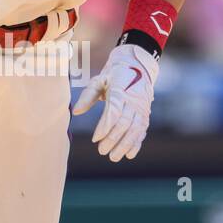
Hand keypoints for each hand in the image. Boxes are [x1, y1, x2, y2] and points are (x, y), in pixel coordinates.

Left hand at [72, 43, 158, 161]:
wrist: (137, 65)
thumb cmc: (113, 75)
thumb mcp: (99, 80)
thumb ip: (88, 96)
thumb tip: (76, 112)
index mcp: (120, 90)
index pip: (114, 112)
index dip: (105, 127)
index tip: (95, 139)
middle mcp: (133, 100)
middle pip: (124, 124)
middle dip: (113, 139)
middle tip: (101, 151)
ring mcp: (141, 108)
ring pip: (135, 129)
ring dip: (125, 145)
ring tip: (114, 157)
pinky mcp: (146, 113)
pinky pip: (142, 130)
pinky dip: (137, 143)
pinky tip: (130, 155)